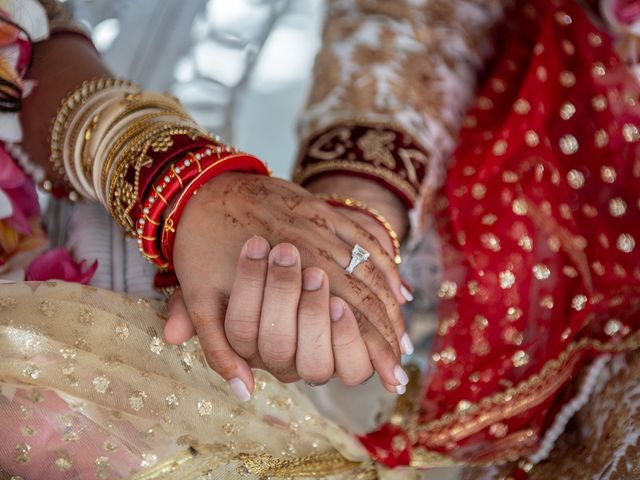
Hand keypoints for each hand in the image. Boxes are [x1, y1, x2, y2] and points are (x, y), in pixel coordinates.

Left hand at [166, 173, 409, 397]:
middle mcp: (317, 246)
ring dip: (391, 304)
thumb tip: (245, 393)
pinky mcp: (323, 209)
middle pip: (367, 293)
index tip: (391, 376)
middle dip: (388, 330)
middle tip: (403, 360)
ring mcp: (323, 224)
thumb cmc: (201, 247)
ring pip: (371, 268)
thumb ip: (221, 348)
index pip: (348, 316)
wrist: (201, 186)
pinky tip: (400, 288)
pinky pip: (366, 238)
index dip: (372, 349)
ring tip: (404, 335)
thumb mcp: (201, 300)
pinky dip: (387, 266)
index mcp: (292, 270)